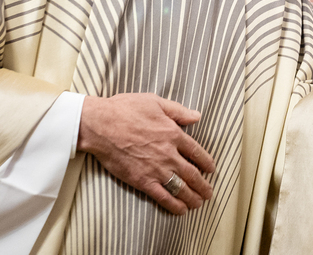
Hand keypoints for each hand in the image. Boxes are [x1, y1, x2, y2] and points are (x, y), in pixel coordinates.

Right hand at [77, 93, 215, 215]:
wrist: (101, 125)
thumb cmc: (125, 109)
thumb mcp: (155, 102)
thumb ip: (178, 111)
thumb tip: (197, 116)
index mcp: (173, 133)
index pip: (197, 152)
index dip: (206, 163)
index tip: (211, 170)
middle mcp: (169, 154)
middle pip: (192, 174)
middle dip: (203, 186)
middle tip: (209, 193)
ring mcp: (156, 169)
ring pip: (181, 188)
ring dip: (193, 198)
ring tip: (198, 203)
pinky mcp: (142, 180)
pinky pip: (163, 196)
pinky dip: (174, 205)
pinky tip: (181, 210)